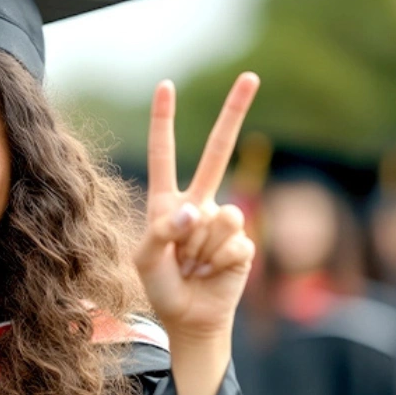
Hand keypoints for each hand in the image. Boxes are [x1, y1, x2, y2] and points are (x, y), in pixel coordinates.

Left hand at [132, 73, 259, 341]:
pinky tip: (213, 273)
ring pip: (220, 217)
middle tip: (250, 76)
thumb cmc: (161, 286)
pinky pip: (233, 243)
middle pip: (218, 151)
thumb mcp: (145, 258)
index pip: (163, 153)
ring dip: (202, 248)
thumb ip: (163, 230)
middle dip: (234, 113)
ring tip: (193, 265)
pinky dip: (218, 263)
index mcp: (167, 201)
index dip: (164, 121)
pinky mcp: (243, 244)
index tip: (166, 85)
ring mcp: (222, 222)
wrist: (189, 318)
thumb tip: (197, 210)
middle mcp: (198, 203)